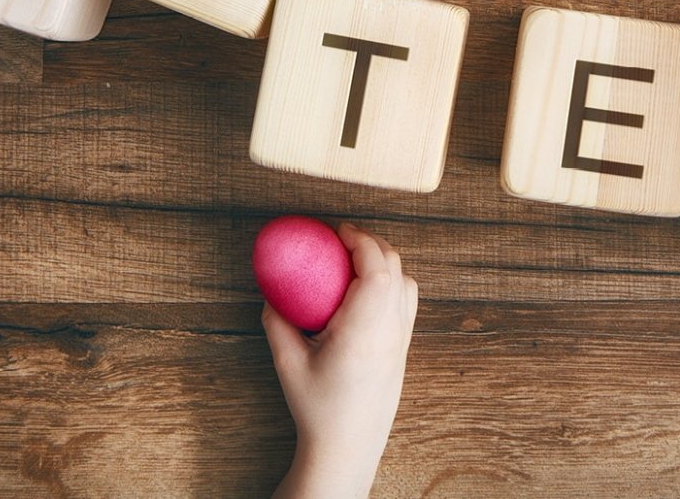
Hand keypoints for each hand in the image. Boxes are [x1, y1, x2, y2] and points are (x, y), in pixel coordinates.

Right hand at [265, 223, 417, 498]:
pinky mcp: (404, 349)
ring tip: (355, 261)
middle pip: (396, 269)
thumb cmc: (317, 409)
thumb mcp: (288, 364)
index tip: (339, 231)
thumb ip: (277, 323)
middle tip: (342, 240)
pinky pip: (407, 302)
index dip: (362, 241)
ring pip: (408, 284)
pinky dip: (393, 282)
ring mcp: (402, 340)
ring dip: (385, 262)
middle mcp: (391, 332)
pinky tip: (367, 289)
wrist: (347, 447)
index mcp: (364, 331)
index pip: (378, 271)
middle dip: (371, 244)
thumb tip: (271, 292)